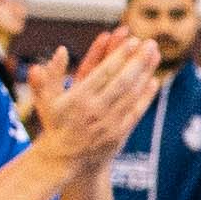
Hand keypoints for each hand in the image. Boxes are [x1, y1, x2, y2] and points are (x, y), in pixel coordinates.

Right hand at [28, 34, 165, 175]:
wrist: (64, 159)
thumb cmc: (55, 123)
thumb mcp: (45, 99)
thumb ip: (50, 74)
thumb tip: (61, 50)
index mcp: (78, 99)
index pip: (103, 73)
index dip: (119, 56)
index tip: (132, 40)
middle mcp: (95, 111)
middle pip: (122, 81)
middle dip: (138, 61)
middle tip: (150, 43)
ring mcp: (109, 123)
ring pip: (132, 95)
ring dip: (145, 74)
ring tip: (155, 55)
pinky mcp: (119, 134)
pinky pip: (136, 112)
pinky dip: (146, 97)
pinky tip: (153, 81)